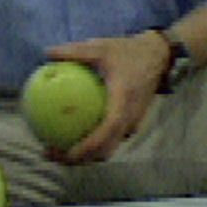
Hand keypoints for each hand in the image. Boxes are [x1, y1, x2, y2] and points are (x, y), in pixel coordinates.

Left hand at [44, 32, 169, 164]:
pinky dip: (93, 143)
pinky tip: (74, 132)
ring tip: (58, 147)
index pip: (107, 129)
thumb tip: (48, 53)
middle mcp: (130, 117)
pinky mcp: (132, 123)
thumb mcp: (101, 47)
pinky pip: (111, 138)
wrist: (158, 55)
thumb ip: (75, 51)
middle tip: (52, 153)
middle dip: (80, 159)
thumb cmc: (129, 51)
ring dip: (86, 154)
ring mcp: (133, 122)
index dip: (88, 146)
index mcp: (123, 100)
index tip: (66, 151)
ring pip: (109, 148)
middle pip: (106, 149)